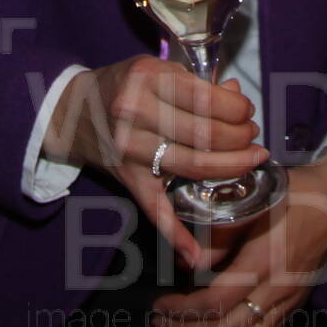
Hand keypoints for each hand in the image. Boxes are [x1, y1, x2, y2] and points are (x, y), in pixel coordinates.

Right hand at [41, 57, 268, 268]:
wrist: (73, 111)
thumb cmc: (122, 86)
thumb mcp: (155, 71)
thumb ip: (196, 83)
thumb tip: (236, 95)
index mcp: (147, 79)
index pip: (206, 98)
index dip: (237, 108)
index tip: (247, 111)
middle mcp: (137, 113)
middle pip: (206, 134)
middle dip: (240, 137)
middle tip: (252, 136)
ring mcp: (131, 150)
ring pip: (194, 166)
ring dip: (231, 166)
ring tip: (250, 159)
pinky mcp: (128, 179)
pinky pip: (154, 209)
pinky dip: (175, 235)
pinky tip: (196, 255)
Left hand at [151, 150, 326, 326]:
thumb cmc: (293, 193)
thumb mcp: (251, 203)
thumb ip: (219, 236)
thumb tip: (187, 264)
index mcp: (264, 262)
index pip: (216, 303)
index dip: (183, 311)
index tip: (160, 305)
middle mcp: (277, 289)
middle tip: (163, 325)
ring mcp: (289, 302)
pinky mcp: (295, 305)